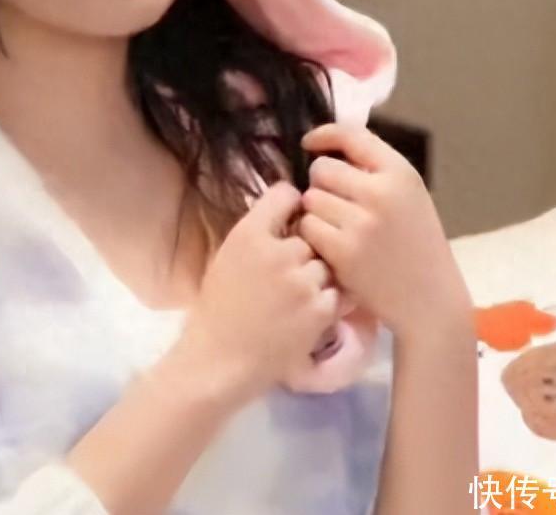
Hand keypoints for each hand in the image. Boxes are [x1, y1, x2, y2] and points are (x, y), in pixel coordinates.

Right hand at [176, 181, 342, 405]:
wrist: (219, 361)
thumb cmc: (219, 309)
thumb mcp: (228, 256)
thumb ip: (258, 233)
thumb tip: (289, 208)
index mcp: (249, 234)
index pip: (285, 194)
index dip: (292, 204)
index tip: (292, 218)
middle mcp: (278, 252)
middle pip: (312, 233)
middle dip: (305, 251)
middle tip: (288, 274)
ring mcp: (302, 281)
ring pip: (326, 264)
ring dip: (318, 278)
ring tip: (296, 299)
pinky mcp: (319, 310)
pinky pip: (337, 294)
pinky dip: (326, 304)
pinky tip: (304, 315)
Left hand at [294, 123, 471, 342]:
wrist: (430, 297)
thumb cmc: (415, 243)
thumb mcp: (408, 196)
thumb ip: (375, 170)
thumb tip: (326, 146)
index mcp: (400, 172)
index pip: (351, 135)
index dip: (324, 135)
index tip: (309, 142)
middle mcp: (382, 192)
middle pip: (321, 169)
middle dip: (321, 184)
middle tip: (335, 205)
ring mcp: (362, 222)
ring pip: (310, 198)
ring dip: (315, 211)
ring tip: (336, 228)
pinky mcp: (344, 251)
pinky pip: (308, 227)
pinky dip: (314, 236)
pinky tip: (331, 247)